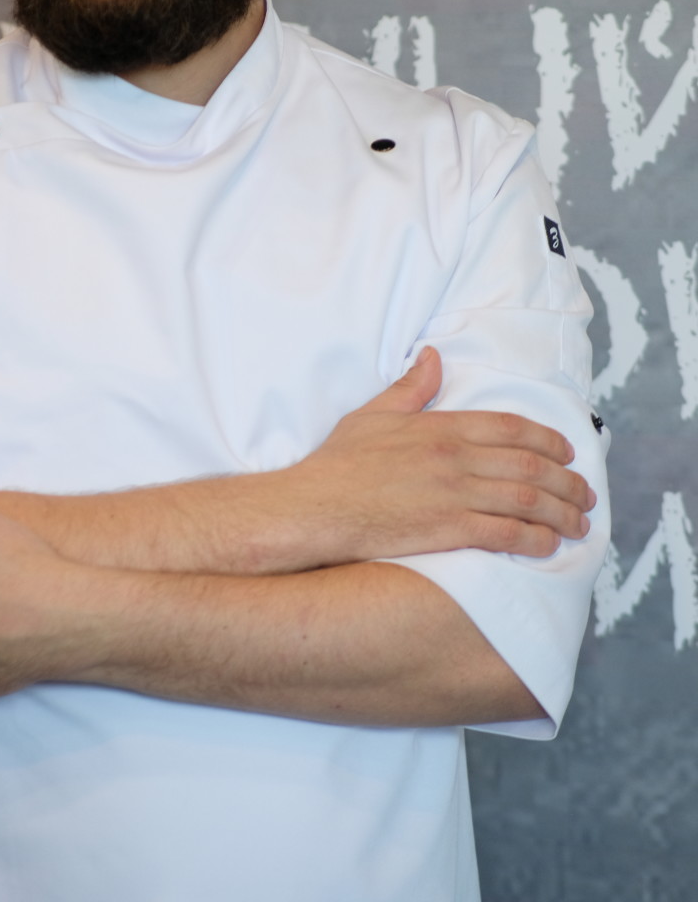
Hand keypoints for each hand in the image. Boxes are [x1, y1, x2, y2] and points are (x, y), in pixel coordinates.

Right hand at [289, 346, 594, 563]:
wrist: (314, 508)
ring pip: (528, 500)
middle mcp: (456, 458)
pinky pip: (507, 533)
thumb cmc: (337, 465)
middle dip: (568, 481)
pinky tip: (549, 545)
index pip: (512, 428)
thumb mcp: (374, 415)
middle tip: (585, 493)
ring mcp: (455, 495)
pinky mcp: (448, 530)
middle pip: (532, 465)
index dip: (549, 440)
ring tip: (579, 523)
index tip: (568, 453)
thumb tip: (434, 356)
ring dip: (562, 512)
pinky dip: (536, 539)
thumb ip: (411, 387)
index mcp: (442, 427)